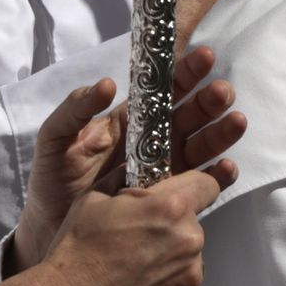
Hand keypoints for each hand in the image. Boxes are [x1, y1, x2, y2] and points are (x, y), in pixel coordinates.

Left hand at [13, 47, 246, 271]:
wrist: (49, 229)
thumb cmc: (53, 179)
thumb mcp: (55, 138)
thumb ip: (74, 110)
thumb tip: (106, 84)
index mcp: (131, 119)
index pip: (163, 89)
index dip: (183, 72)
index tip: (202, 56)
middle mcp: (155, 139)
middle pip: (190, 114)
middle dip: (209, 101)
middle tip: (221, 92)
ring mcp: (167, 168)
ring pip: (203, 145)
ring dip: (221, 133)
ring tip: (236, 123)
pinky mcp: (172, 197)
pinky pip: (202, 185)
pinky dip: (218, 176)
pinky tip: (227, 167)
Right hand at [31, 170, 228, 285]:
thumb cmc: (75, 254)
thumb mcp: (94, 198)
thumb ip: (127, 180)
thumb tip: (140, 171)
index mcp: (170, 207)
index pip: (205, 185)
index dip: (194, 187)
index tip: (184, 197)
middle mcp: (189, 241)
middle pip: (192, 226)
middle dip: (170, 230)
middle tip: (137, 245)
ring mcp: (191, 278)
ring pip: (190, 261)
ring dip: (170, 263)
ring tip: (134, 275)